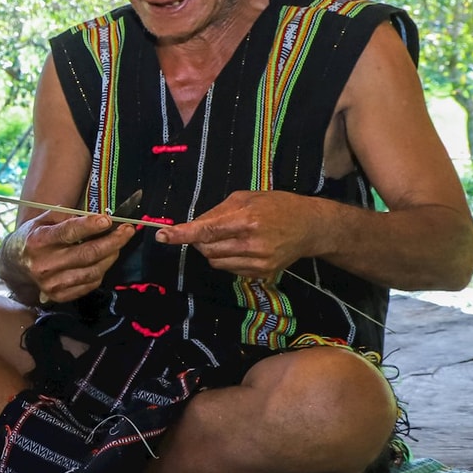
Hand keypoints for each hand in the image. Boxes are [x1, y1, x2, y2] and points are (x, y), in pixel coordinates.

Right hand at [16, 213, 136, 302]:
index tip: (108, 220)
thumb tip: (96, 216)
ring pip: (93, 271)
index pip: (68, 233)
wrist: (15, 265)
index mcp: (38, 241)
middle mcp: (44, 264)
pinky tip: (104, 259)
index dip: (90, 226)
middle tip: (128, 230)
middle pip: (87, 254)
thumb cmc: (33, 238)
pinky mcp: (59, 296)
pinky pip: (90, 284)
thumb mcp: (42, 220)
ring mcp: (52, 283)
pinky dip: (102, 270)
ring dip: (111, 256)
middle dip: (113, 241)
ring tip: (118, 244)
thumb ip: (66, 216)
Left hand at [155, 191, 326, 278]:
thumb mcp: (246, 198)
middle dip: (199, 241)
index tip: (161, 236)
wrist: (310, 226)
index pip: (206, 230)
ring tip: (229, 237)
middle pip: (206, 249)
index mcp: (247, 219)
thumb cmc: (277, 205)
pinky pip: (230, 269)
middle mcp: (252, 243)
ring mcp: (258, 262)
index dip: (181, 234)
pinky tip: (241, 248)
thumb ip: (217, 212)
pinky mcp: (262, 274)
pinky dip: (226, 259)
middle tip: (208, 230)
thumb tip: (192, 225)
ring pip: (215, 262)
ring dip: (212, 250)